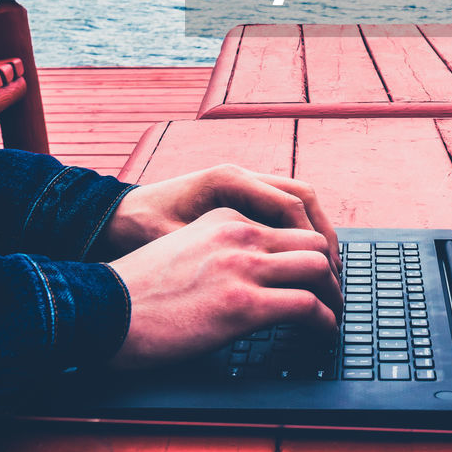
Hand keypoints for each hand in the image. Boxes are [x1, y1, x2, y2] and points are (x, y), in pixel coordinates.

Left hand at [105, 162, 340, 270]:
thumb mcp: (170, 241)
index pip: (288, 204)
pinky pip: (281, 210)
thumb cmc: (138, 228)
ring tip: (328, 271)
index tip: (325, 273)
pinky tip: (302, 263)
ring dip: (315, 232)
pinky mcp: (240, 200)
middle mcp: (240, 176)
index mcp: (228, 180)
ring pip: (296, 201)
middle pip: (301, 196)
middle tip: (335, 275)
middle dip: (323, 234)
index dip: (312, 239)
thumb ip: (211, 251)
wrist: (116, 216)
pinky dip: (298, 233)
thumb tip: (256, 273)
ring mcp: (242, 186)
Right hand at [108, 207, 342, 366]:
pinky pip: (307, 307)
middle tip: (331, 297)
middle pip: (312, 243)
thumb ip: (217, 251)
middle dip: (329, 271)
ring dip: (333, 297)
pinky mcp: (244, 305)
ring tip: (332, 317)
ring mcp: (243, 267)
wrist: (102, 310)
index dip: (306, 254)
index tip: (312, 275)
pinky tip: (321, 335)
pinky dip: (324, 323)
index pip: (286, 226)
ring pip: (318, 270)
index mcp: (225, 218)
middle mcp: (240, 234)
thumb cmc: (136, 291)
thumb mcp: (181, 249)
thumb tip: (243, 276)